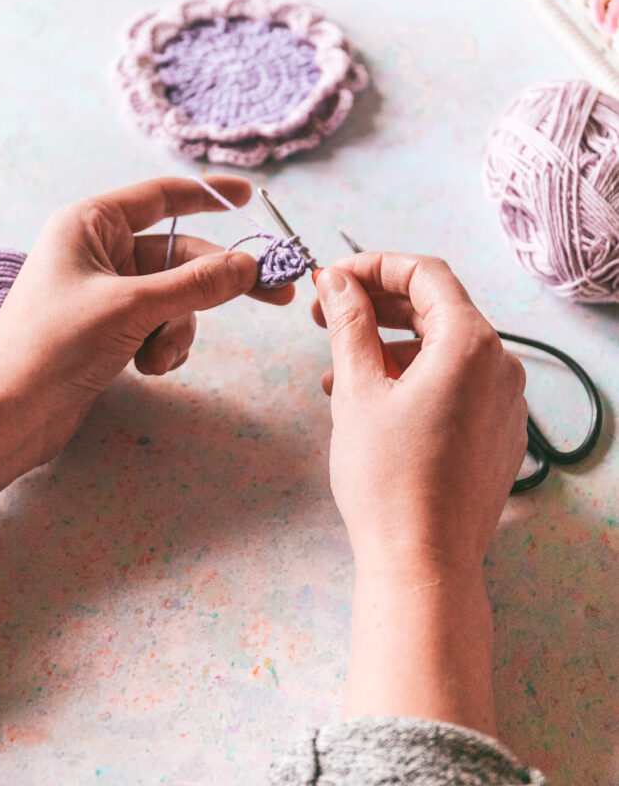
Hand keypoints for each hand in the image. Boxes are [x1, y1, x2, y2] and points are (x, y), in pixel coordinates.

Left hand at [0, 176, 292, 543]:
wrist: (9, 413)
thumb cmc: (56, 343)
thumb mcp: (133, 307)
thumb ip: (196, 284)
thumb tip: (251, 264)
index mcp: (93, 224)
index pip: (162, 196)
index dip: (209, 194)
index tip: (251, 195)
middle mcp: (100, 251)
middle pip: (181, 256)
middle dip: (217, 284)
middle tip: (277, 294)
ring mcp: (107, 292)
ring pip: (176, 299)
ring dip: (179, 330)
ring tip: (157, 357)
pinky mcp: (112, 329)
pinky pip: (161, 326)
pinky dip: (163, 347)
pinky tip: (146, 369)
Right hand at [313, 252, 526, 571]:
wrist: (424, 564)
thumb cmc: (388, 479)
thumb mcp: (358, 389)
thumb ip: (350, 323)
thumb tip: (337, 280)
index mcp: (471, 344)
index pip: (425, 275)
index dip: (374, 266)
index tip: (333, 277)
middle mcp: (500, 366)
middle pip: (437, 309)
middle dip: (378, 306)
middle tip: (325, 313)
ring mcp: (504, 402)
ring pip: (444, 349)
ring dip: (390, 345)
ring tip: (336, 370)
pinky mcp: (498, 432)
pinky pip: (456, 384)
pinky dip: (414, 377)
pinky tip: (371, 399)